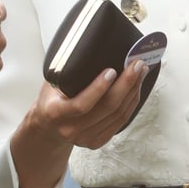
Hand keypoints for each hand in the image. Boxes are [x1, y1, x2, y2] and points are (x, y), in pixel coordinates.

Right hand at [10, 58, 149, 187]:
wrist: (47, 127)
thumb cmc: (52, 99)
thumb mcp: (52, 83)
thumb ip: (68, 71)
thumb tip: (93, 46)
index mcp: (55, 114)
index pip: (80, 105)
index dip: (99, 88)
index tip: (112, 70)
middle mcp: (70, 129)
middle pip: (107, 108)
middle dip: (126, 83)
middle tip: (137, 64)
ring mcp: (85, 138)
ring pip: (118, 114)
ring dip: (134, 90)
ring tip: (141, 71)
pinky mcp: (97, 141)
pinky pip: (121, 121)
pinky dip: (132, 102)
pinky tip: (136, 88)